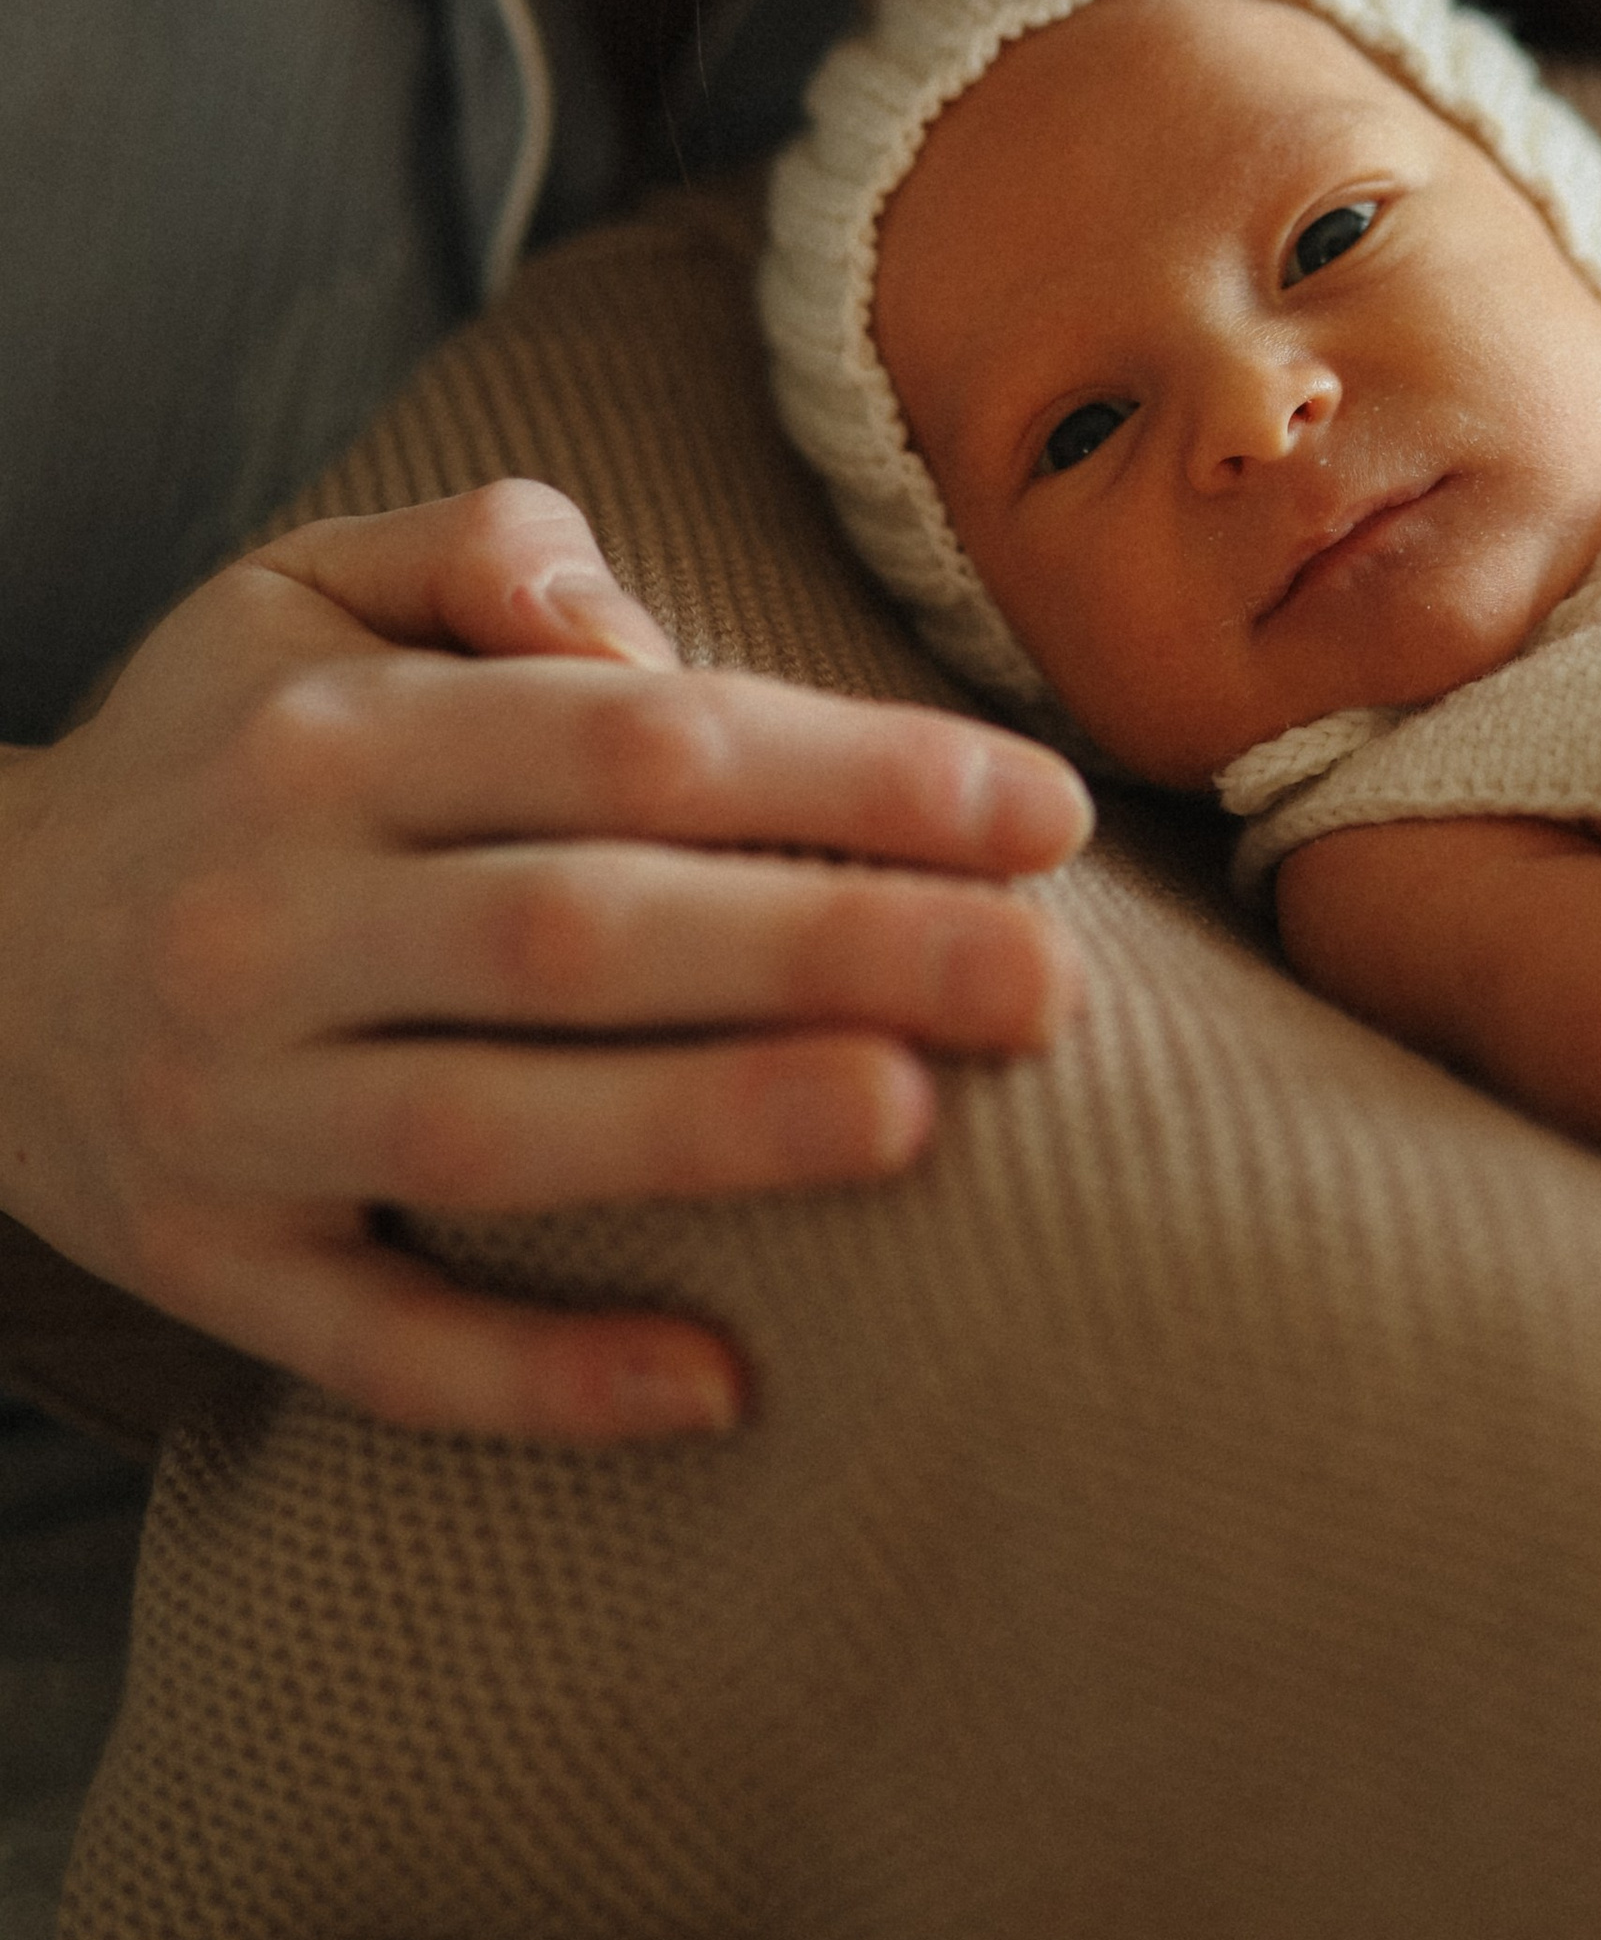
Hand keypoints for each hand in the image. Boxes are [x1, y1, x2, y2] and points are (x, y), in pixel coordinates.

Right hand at [0, 483, 1090, 1444]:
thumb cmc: (215, 751)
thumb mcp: (304, 587)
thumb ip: (488, 551)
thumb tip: (638, 627)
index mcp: (328, 735)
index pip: (627, 739)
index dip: (841, 769)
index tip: (1034, 808)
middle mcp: (274, 917)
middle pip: (585, 930)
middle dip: (831, 945)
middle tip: (1050, 977)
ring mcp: (236, 1109)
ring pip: (492, 1130)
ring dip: (711, 1130)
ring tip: (917, 1121)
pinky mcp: (210, 1268)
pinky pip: (378, 1345)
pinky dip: (539, 1377)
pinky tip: (717, 1387)